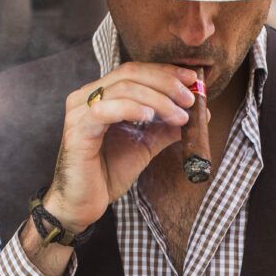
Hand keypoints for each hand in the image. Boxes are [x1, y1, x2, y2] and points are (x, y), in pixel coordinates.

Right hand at [43, 62, 209, 231]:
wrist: (84, 204)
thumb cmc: (108, 174)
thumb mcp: (145, 146)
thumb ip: (166, 128)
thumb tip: (199, 114)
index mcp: (103, 96)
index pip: (136, 71)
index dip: (166, 72)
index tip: (193, 80)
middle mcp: (88, 97)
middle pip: (130, 73)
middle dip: (165, 83)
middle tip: (190, 99)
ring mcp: (80, 112)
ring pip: (122, 89)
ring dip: (157, 99)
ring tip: (179, 116)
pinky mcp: (77, 130)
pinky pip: (104, 110)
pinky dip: (130, 109)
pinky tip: (150, 117)